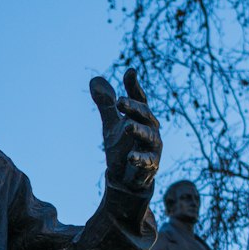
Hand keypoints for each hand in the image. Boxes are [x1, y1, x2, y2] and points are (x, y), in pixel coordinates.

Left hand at [90, 67, 160, 193]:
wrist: (127, 177)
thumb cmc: (123, 146)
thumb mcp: (111, 124)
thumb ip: (105, 105)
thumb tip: (95, 80)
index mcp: (141, 117)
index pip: (139, 98)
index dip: (134, 86)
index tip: (130, 72)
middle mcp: (150, 128)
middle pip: (144, 114)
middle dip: (133, 108)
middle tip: (120, 102)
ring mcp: (153, 147)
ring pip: (148, 136)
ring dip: (138, 130)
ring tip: (127, 127)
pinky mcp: (152, 165)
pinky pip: (147, 161)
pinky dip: (139, 159)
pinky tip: (130, 157)